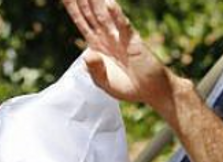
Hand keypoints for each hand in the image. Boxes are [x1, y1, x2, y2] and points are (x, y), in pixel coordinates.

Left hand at [61, 0, 181, 117]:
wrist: (150, 91)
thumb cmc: (127, 85)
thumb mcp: (104, 83)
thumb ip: (94, 71)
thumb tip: (87, 54)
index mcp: (97, 44)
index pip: (81, 21)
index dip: (72, 7)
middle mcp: (107, 37)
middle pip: (90, 13)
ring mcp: (120, 37)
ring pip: (104, 15)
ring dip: (96, 1)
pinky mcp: (134, 42)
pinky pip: (123, 27)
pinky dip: (117, 15)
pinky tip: (109, 3)